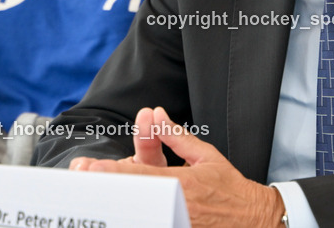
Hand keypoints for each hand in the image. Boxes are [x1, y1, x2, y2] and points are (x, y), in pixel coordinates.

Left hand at [69, 107, 284, 227]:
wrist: (251, 217)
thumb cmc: (229, 186)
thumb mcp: (205, 155)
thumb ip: (177, 136)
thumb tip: (157, 115)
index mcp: (182, 181)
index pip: (141, 174)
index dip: (113, 171)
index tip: (91, 167)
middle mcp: (175, 204)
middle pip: (132, 196)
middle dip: (104, 187)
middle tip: (81, 178)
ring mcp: (175, 220)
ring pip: (137, 214)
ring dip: (114, 205)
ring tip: (92, 197)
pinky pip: (151, 221)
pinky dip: (133, 216)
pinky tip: (117, 213)